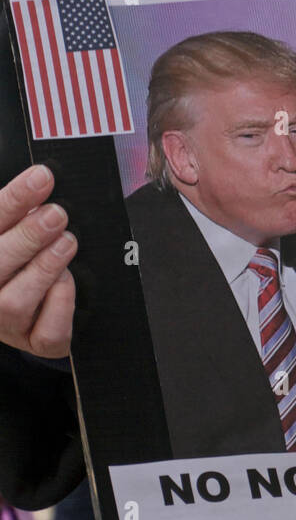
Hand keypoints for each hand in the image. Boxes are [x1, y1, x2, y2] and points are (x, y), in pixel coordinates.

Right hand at [0, 165, 76, 356]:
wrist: (33, 303)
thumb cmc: (23, 256)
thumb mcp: (17, 229)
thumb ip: (22, 209)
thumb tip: (43, 179)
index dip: (13, 201)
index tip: (41, 178)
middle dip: (27, 237)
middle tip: (56, 215)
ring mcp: (4, 324)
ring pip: (14, 303)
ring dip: (44, 268)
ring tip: (66, 243)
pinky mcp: (33, 342)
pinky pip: (47, 333)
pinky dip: (60, 304)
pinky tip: (66, 281)